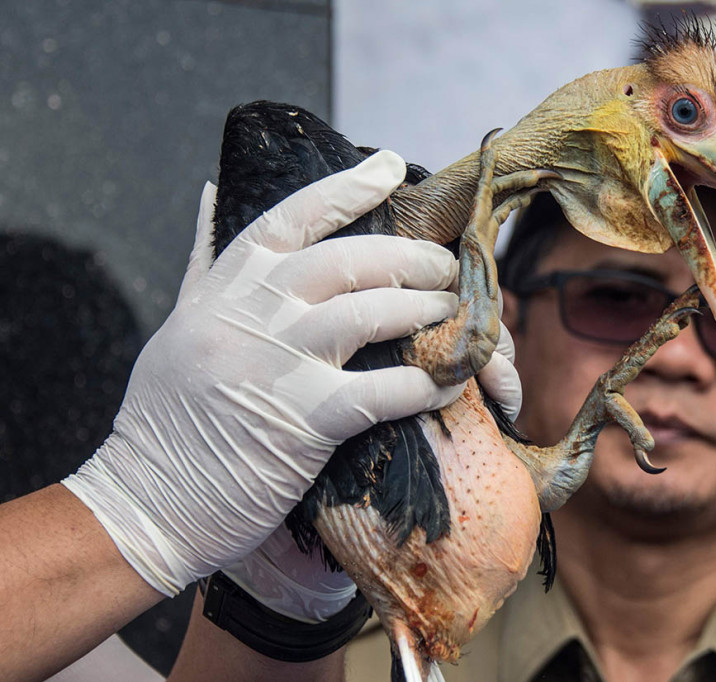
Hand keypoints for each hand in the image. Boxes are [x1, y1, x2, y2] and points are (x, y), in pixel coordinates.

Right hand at [63, 151, 467, 596]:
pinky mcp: (304, 421)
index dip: (347, 186)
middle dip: (412, 257)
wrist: (144, 503)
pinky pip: (384, 389)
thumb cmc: (166, 418)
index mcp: (227, 285)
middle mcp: (253, 312)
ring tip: (455, 313)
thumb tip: (214, 192)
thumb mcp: (180, 323)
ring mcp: (278, 362)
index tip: (388, 166)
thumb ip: (207, 260)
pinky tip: (446, 383)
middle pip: (352, 258)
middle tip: (445, 265)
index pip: (295, 215)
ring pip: (373, 311)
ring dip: (426, 310)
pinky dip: (424, 384)